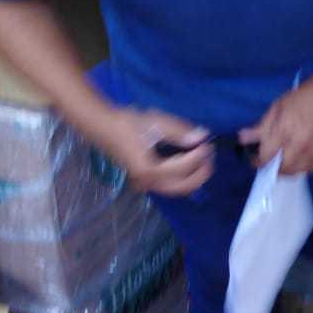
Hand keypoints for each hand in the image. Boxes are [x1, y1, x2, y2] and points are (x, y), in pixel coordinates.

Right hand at [99, 108, 213, 196]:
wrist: (103, 127)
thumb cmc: (127, 122)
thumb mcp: (156, 122)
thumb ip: (180, 132)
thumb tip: (202, 137)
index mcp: (149, 169)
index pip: (182, 168)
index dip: (198, 157)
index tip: (207, 143)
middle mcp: (148, 182)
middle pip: (182, 187)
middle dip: (200, 174)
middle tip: (210, 156)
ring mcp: (146, 184)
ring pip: (176, 189)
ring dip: (192, 177)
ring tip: (203, 160)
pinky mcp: (145, 180)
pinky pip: (169, 185)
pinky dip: (182, 177)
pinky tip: (189, 163)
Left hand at [241, 74, 312, 175]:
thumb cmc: (304, 98)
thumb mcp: (277, 107)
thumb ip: (261, 127)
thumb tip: (242, 139)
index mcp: (285, 131)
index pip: (265, 157)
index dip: (256, 160)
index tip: (254, 157)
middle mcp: (301, 146)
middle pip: (278, 170)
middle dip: (270, 166)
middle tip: (268, 157)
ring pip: (293, 173)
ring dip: (284, 168)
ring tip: (283, 155)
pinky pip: (307, 170)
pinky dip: (299, 166)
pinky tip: (298, 154)